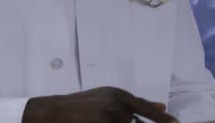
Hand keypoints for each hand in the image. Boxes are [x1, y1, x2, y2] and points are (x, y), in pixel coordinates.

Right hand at [21, 87, 178, 122]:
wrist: (52, 112)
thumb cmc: (79, 107)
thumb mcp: (105, 99)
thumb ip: (131, 104)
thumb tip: (161, 107)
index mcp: (118, 94)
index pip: (145, 108)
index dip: (162, 120)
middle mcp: (116, 102)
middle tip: (103, 117)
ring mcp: (110, 115)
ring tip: (95, 119)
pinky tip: (94, 121)